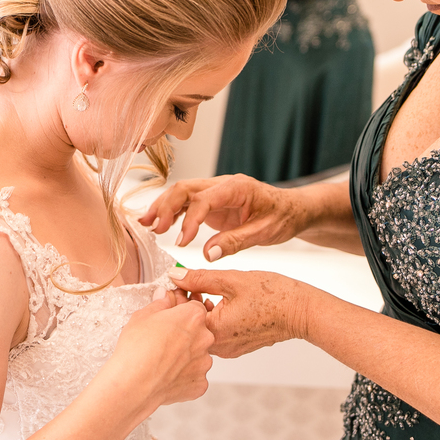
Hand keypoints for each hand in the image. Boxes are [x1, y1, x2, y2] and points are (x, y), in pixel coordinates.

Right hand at [112, 289, 212, 407]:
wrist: (133, 383)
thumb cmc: (136, 348)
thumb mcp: (142, 316)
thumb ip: (159, 303)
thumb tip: (164, 296)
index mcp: (193, 317)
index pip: (195, 309)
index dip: (181, 314)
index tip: (170, 320)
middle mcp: (205, 338)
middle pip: (199, 333)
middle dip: (185, 336)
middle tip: (163, 342)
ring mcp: (204, 363)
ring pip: (197, 356)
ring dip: (185, 357)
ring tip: (162, 362)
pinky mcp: (200, 383)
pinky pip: (194, 377)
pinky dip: (183, 377)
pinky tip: (166, 376)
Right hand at [140, 175, 307, 261]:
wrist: (293, 209)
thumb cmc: (283, 217)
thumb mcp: (265, 233)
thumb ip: (235, 242)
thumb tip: (207, 254)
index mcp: (238, 188)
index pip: (204, 199)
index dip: (189, 220)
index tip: (181, 242)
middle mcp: (223, 184)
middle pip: (185, 188)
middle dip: (166, 207)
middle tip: (153, 229)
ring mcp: (216, 191)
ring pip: (182, 193)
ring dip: (163, 207)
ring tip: (146, 224)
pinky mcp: (213, 201)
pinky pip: (188, 202)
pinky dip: (172, 212)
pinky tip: (158, 224)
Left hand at [167, 267, 310, 357]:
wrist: (301, 311)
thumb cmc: (274, 296)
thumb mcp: (231, 280)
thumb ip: (198, 278)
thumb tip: (175, 275)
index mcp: (214, 330)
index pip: (180, 316)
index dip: (175, 296)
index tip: (178, 282)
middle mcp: (218, 346)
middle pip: (188, 325)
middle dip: (185, 304)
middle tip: (191, 285)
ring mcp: (228, 350)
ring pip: (201, 330)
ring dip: (199, 311)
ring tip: (208, 292)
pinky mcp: (236, 348)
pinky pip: (215, 335)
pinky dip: (213, 319)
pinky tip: (221, 304)